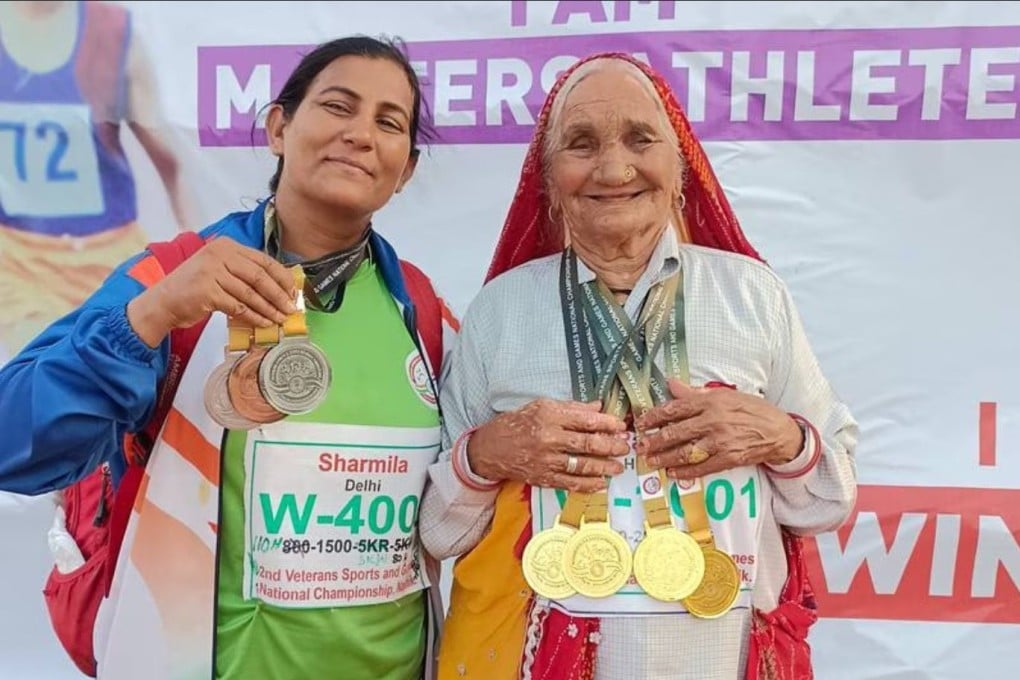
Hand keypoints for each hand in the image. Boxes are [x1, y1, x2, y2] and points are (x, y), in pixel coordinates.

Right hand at [127, 236, 296, 346]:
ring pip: (251, 293)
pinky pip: (238, 306)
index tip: (293, 292)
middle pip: (260, 276)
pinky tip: (263, 323)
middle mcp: (219, 254)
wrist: (164, 301)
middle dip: (279, 295)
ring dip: (268, 309)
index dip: (282, 277)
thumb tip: (279, 288)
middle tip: (291, 308)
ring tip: (280, 319)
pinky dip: (253, 317)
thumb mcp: (219, 270)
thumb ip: (244, 273)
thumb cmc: (195, 288)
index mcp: (226, 246)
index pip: (263, 260)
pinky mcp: (207, 291)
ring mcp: (212, 272)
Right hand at [466, 399, 629, 492]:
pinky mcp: (543, 477)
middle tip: (625, 447)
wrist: (490, 448)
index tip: (620, 426)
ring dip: (604, 467)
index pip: (585, 420)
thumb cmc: (516, 423)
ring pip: (582, 465)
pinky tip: (601, 484)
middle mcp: (549, 438)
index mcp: (549, 416)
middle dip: (610, 446)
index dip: (607, 424)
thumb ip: (571, 408)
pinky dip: (588, 484)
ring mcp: (547, 460)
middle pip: (587, 443)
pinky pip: (570, 483)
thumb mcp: (541, 406)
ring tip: (618, 467)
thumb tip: (598, 407)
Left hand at [634, 379, 802, 479]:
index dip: (654, 417)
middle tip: (641, 446)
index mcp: (711, 402)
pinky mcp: (728, 459)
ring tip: (651, 462)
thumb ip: (695, 392)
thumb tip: (671, 384)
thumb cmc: (751, 410)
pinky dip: (685, 472)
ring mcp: (720, 442)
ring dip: (665, 458)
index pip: (675, 409)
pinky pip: (701, 468)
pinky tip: (673, 473)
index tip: (640, 423)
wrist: (778, 431)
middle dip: (654, 441)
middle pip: (676, 432)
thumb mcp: (725, 395)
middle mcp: (713, 421)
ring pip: (685, 452)